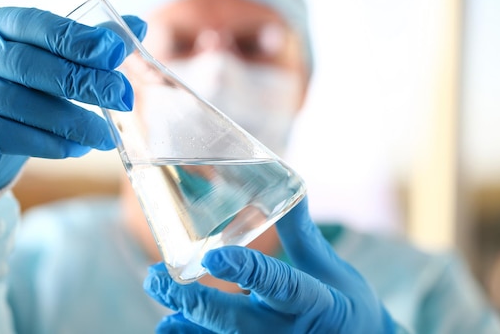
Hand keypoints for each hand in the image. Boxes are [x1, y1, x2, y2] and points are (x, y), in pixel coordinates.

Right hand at [0, 7, 145, 193]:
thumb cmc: (10, 81)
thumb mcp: (39, 54)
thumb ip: (85, 40)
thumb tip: (137, 26)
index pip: (39, 25)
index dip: (79, 39)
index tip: (117, 52)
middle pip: (33, 66)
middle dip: (85, 82)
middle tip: (123, 97)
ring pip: (25, 107)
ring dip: (74, 123)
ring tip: (106, 135)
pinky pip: (15, 138)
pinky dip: (54, 144)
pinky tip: (78, 147)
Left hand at [144, 198, 398, 333]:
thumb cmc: (344, 302)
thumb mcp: (327, 265)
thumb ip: (299, 229)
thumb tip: (284, 180)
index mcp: (313, 301)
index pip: (277, 283)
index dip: (245, 269)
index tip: (213, 254)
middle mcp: (286, 331)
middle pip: (232, 320)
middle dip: (192, 301)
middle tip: (155, 277)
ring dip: (185, 320)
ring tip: (157, 296)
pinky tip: (169, 324)